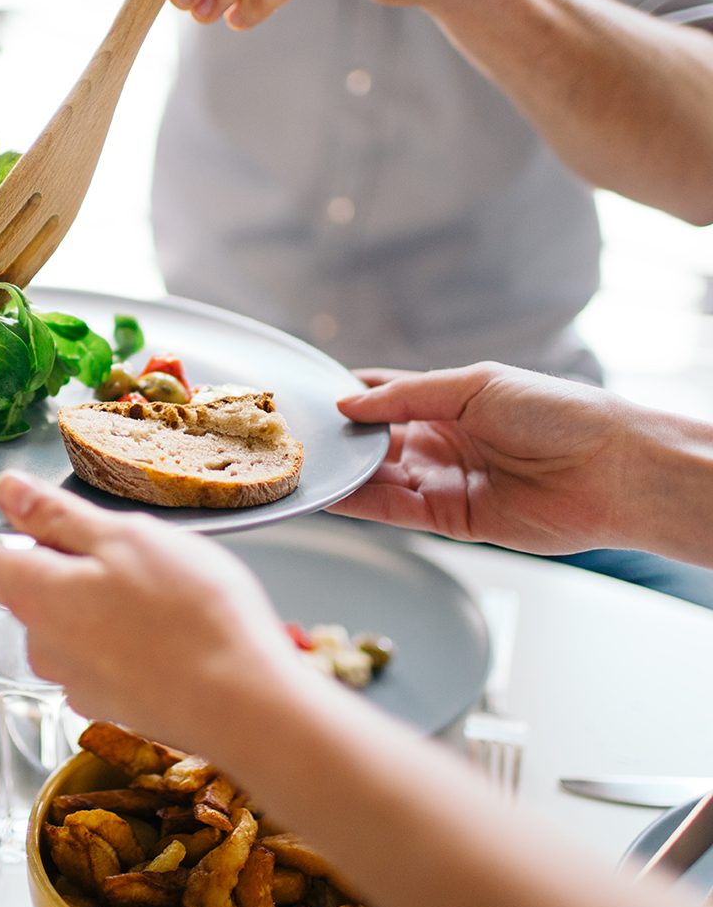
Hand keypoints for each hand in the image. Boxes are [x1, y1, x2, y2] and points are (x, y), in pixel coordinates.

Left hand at [0, 472, 301, 747]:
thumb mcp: (124, 539)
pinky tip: (174, 626)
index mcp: (35, 592)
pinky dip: (127, 630)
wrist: (246, 707)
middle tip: (129, 541)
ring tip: (169, 586)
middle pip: (29, 581)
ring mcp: (75, 678)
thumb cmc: (190, 612)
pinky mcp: (110, 701)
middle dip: (63, 557)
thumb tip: (2, 492)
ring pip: (72, 614)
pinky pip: (103, 647)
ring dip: (102, 594)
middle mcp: (41, 641)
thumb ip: (56, 518)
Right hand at [328, 362, 645, 553]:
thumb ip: (407, 396)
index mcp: (449, 400)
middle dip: (340, 439)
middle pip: (375, 440)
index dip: (349, 396)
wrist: (612, 470)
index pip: (385, 395)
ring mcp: (444, 480)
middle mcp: (441, 441)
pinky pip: (396, 510)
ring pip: (379, 477)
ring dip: (344, 473)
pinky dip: (362, 503)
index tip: (309, 397)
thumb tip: (348, 405)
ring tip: (303, 467)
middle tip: (295, 436)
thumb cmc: (557, 413)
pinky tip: (331, 494)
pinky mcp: (451, 520)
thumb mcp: (475, 386)